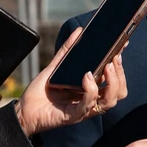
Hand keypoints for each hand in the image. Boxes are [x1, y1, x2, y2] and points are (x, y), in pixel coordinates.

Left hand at [14, 27, 128, 136]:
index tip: (122, 46)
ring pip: (111, 100)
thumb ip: (68, 50)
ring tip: (106, 67)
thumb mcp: (56, 66)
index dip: (121, 65)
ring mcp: (85, 108)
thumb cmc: (41, 91)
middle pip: (119, 91)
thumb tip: (79, 30)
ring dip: (112, 83)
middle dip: (120, 74)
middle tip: (114, 59)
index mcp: (92, 89)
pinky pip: (88, 105)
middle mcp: (92, 99)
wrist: (24, 110)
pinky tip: (86, 78)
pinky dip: (91, 90)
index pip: (116, 80)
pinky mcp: (73, 115)